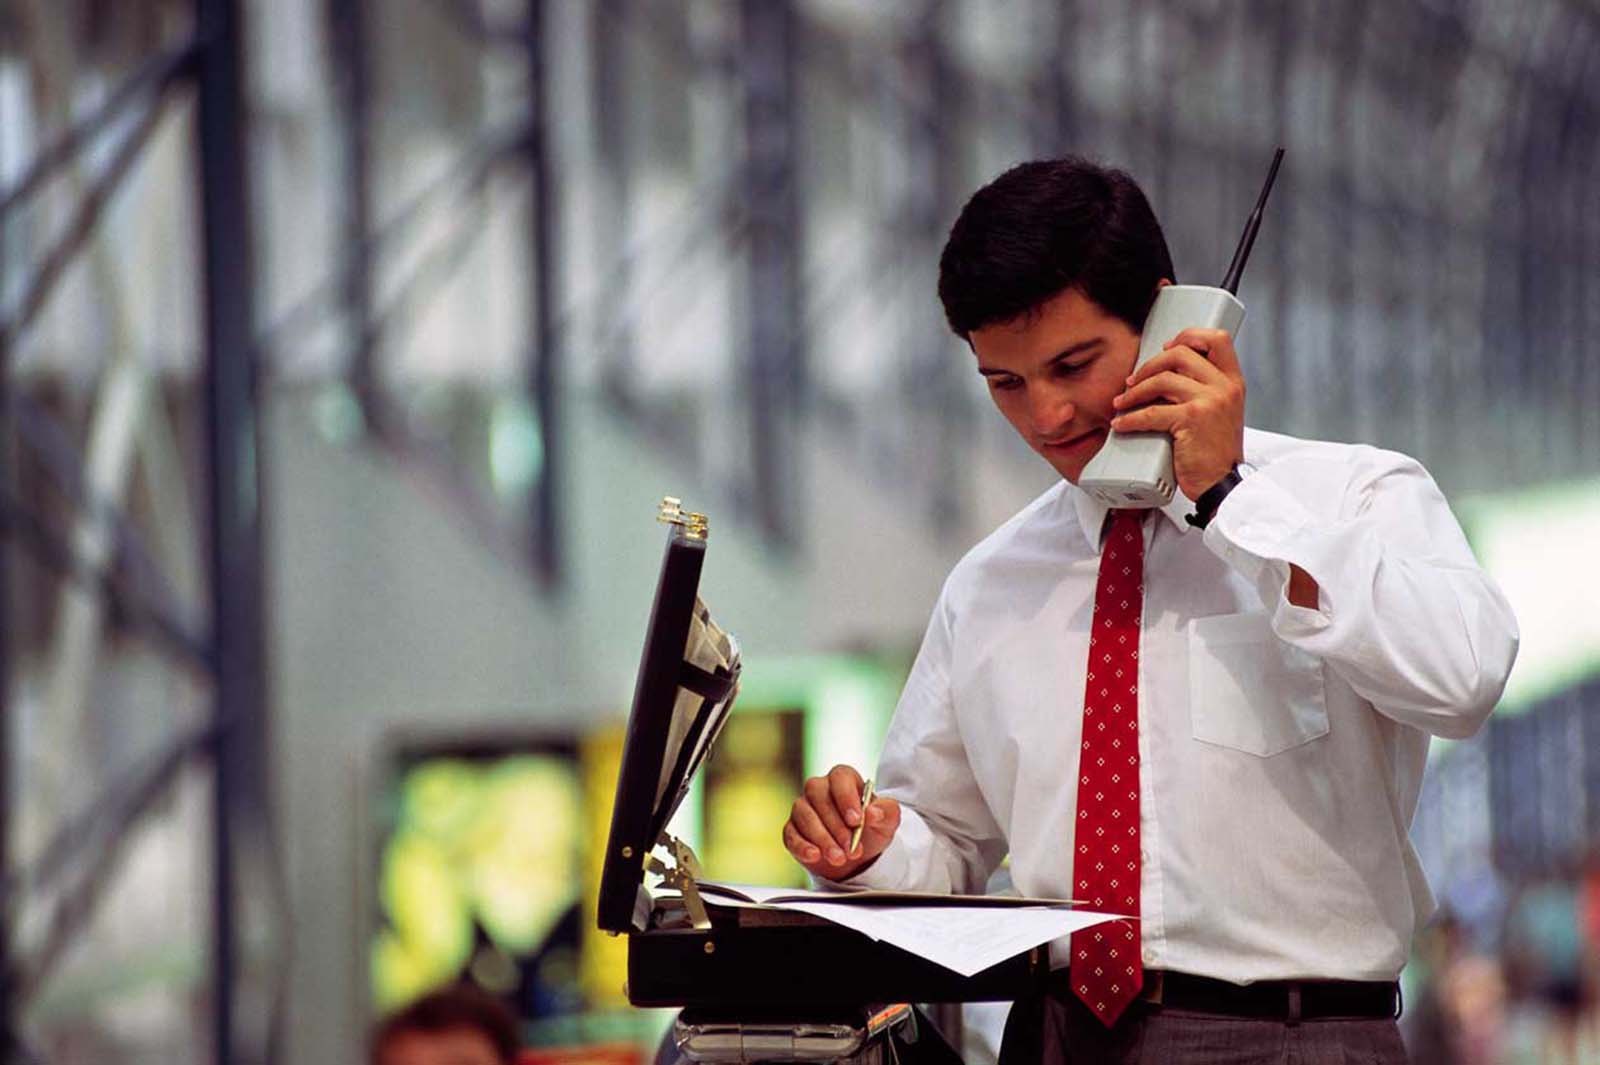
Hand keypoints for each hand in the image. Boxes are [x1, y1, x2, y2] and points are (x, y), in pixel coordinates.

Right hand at [783, 764, 900, 880]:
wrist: (857, 852)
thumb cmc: (871, 827)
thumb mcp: (887, 821)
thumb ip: (886, 812)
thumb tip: (872, 813)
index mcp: (843, 779)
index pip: (840, 778)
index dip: (846, 798)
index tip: (856, 821)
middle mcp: (819, 788)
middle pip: (819, 796)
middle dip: (836, 826)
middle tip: (851, 849)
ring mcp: (803, 808)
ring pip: (804, 816)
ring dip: (822, 839)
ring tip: (839, 858)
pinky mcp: (792, 829)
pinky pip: (791, 834)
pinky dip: (802, 846)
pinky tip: (815, 856)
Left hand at [1109, 327, 1245, 500]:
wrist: (1223, 483)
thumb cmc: (1216, 452)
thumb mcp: (1222, 412)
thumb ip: (1206, 389)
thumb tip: (1168, 375)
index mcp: (1233, 381)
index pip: (1218, 339)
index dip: (1188, 336)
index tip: (1165, 349)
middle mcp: (1225, 386)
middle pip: (1180, 354)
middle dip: (1149, 366)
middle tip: (1133, 382)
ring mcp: (1210, 401)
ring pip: (1162, 380)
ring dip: (1134, 392)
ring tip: (1122, 403)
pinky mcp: (1192, 419)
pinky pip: (1151, 412)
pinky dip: (1130, 419)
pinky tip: (1120, 424)